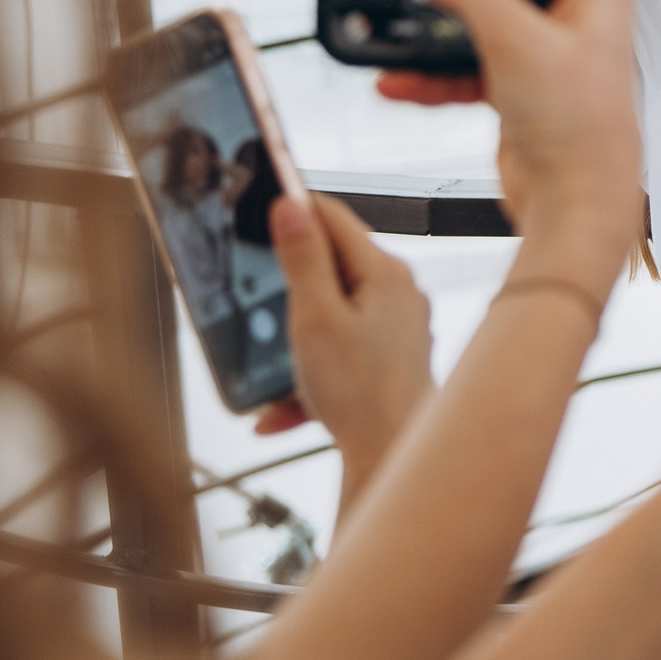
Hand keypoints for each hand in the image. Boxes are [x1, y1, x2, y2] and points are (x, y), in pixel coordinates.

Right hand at [263, 194, 433, 487]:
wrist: (394, 456)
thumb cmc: (360, 391)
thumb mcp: (314, 317)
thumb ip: (302, 259)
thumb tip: (292, 203)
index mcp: (386, 273)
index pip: (335, 218)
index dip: (294, 209)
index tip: (260, 203)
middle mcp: (401, 295)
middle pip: (333, 269)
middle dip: (290, 290)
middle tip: (259, 303)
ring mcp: (399, 329)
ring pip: (331, 320)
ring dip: (294, 346)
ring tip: (273, 374)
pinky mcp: (392, 361)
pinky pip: (341, 357)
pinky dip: (309, 379)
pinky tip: (279, 414)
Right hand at [378, 0, 641, 270]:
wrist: (579, 209)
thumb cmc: (583, 131)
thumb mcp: (517, 46)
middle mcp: (573, 2)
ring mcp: (544, 40)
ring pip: (475, 3)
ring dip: (434, 14)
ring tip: (395, 7)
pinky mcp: (516, 80)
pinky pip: (458, 58)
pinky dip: (425, 68)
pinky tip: (392, 78)